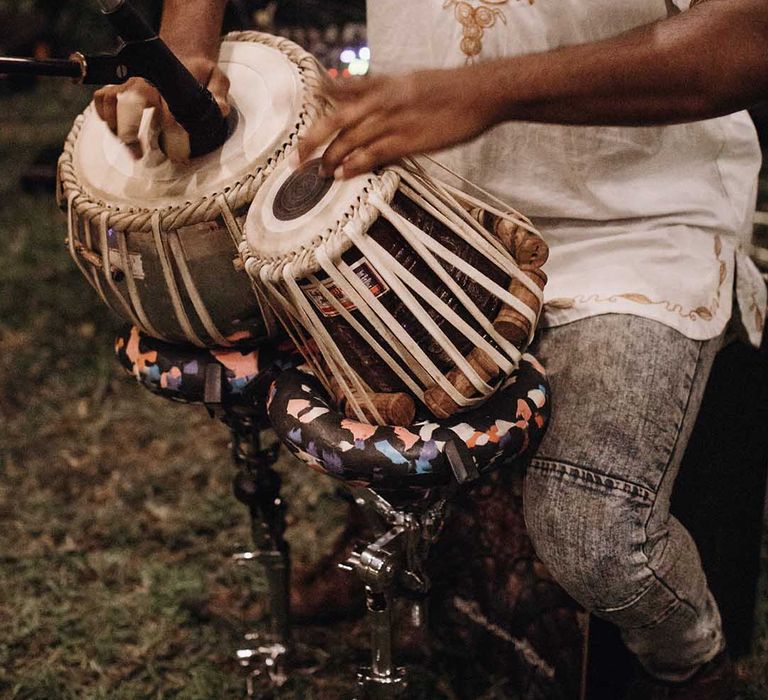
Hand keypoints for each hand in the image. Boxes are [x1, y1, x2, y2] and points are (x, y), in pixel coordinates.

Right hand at [93, 57, 229, 161]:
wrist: (182, 52)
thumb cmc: (199, 71)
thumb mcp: (216, 78)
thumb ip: (219, 93)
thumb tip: (220, 110)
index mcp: (170, 83)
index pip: (170, 118)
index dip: (175, 142)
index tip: (179, 159)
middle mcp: (146, 81)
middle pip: (130, 106)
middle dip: (131, 133)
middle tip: (138, 155)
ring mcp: (130, 82)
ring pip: (112, 101)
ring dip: (115, 126)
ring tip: (128, 148)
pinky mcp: (120, 84)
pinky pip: (102, 97)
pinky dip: (103, 113)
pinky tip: (113, 127)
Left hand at [299, 65, 499, 178]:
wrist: (481, 93)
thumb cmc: (448, 90)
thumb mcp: (408, 81)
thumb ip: (377, 88)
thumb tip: (349, 94)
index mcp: (382, 86)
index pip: (338, 97)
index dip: (316, 114)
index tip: (300, 130)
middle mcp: (382, 101)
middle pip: (335, 121)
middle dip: (311, 142)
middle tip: (295, 161)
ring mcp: (394, 120)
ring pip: (351, 140)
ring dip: (330, 158)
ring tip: (317, 174)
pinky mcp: (409, 140)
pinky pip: (374, 154)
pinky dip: (355, 164)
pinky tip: (341, 174)